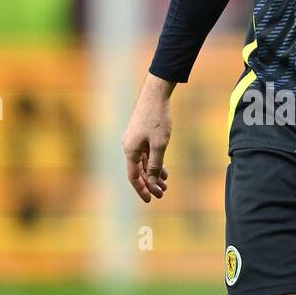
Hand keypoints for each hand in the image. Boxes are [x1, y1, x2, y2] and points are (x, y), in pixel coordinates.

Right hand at [123, 73, 173, 201]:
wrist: (155, 94)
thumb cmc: (157, 119)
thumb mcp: (159, 145)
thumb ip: (155, 165)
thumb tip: (152, 182)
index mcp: (130, 150)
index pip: (134, 177)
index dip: (142, 189)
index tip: (150, 200)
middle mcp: (129, 147)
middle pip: (139, 171)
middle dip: (150, 184)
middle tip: (162, 194)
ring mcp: (135, 140)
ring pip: (144, 163)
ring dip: (154, 174)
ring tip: (166, 185)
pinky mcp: (141, 135)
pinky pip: (146, 154)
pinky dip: (155, 163)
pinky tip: (164, 171)